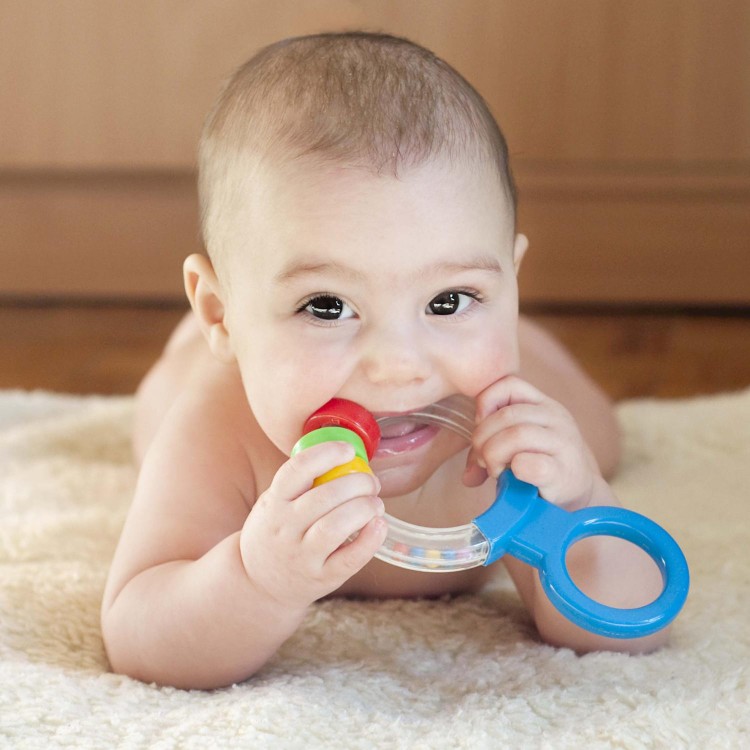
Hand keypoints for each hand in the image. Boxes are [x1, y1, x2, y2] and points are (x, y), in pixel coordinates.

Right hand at [239, 441, 386, 609]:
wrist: (257, 584)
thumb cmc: (274, 534)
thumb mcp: (273, 504)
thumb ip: (299, 484)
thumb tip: (342, 454)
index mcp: (274, 503)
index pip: (297, 470)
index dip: (326, 454)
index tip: (348, 450)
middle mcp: (285, 528)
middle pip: (324, 497)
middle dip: (357, 483)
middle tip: (370, 482)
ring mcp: (302, 556)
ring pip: (336, 527)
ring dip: (364, 509)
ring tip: (375, 503)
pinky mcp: (321, 578)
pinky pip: (350, 559)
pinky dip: (370, 540)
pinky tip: (380, 526)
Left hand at [463, 375, 599, 508]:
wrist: (580, 495)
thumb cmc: (540, 466)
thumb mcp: (516, 447)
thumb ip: (488, 448)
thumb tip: (467, 476)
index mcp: (543, 405)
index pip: (509, 384)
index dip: (486, 402)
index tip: (480, 426)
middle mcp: (557, 418)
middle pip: (506, 415)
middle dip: (482, 438)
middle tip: (482, 459)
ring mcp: (563, 443)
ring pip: (517, 435)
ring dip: (494, 454)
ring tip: (494, 470)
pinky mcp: (563, 472)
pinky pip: (530, 463)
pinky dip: (514, 470)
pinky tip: (513, 477)